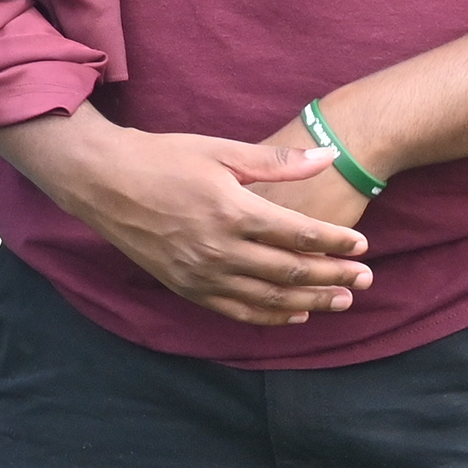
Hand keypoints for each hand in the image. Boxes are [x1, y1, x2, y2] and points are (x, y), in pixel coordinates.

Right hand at [0, 110, 368, 327]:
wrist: (101, 181)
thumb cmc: (161, 158)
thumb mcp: (219, 150)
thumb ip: (275, 161)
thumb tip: (325, 155)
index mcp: (231, 210)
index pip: (298, 234)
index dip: (335, 241)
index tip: (362, 244)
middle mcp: (218, 248)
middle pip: (290, 272)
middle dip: (334, 275)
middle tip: (366, 278)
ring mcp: (201, 274)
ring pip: (269, 299)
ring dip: (311, 301)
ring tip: (343, 300)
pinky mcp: (186, 287)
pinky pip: (237, 311)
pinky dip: (271, 317)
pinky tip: (296, 314)